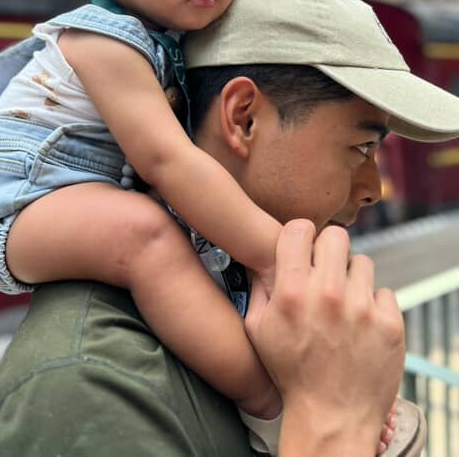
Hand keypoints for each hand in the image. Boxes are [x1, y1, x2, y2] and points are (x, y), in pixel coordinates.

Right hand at [245, 220, 404, 456]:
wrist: (332, 416)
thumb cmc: (292, 373)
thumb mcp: (258, 330)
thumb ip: (259, 288)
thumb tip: (262, 259)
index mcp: (292, 291)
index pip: (300, 229)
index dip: (301, 235)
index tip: (303, 247)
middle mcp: (327, 293)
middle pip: (336, 236)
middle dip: (329, 250)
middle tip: (327, 270)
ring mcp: (362, 308)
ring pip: (362, 262)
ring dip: (353, 278)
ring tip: (345, 302)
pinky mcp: (389, 323)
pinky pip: (384, 292)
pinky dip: (374, 305)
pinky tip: (361, 323)